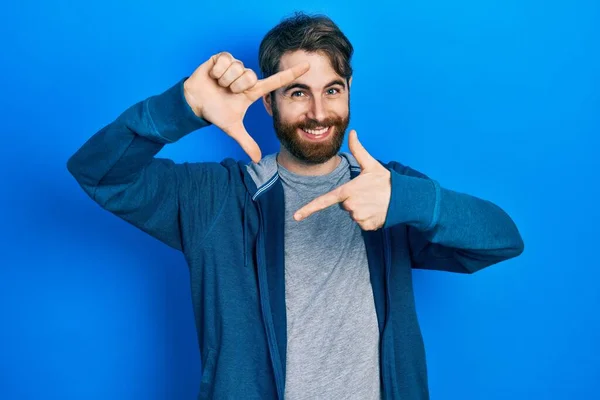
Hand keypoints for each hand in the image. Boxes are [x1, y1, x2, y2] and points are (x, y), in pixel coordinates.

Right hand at [183, 52, 309, 162]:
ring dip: (224, 79)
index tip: (308, 66)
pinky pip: (226, 61)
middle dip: (235, 87)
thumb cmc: (215, 112)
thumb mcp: (232, 128)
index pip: (276, 81)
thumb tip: (257, 160)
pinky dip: (217, 71)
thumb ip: (246, 142)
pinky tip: (213, 76)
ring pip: (237, 69)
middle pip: (249, 76)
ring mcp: (236, 66)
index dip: (292, 74)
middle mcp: (247, 77)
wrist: (195, 102)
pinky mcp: (223, 57)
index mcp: (253, 91)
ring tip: (219, 84)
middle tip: (227, 91)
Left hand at [293, 130, 391, 230]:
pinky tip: (377, 210)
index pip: (325, 200)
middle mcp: (351, 205)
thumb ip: (358, 150)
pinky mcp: (366, 226)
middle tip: (368, 193)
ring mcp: (359, 217)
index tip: (296, 216)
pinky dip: (368, 218)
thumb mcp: (371, 164)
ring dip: (361, 209)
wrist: (405, 198)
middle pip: (343, 204)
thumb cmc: (386, 181)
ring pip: (352, 214)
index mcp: (348, 191)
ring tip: (374, 201)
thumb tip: (352, 132)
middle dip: (353, 199)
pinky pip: (361, 223)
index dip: (309, 209)